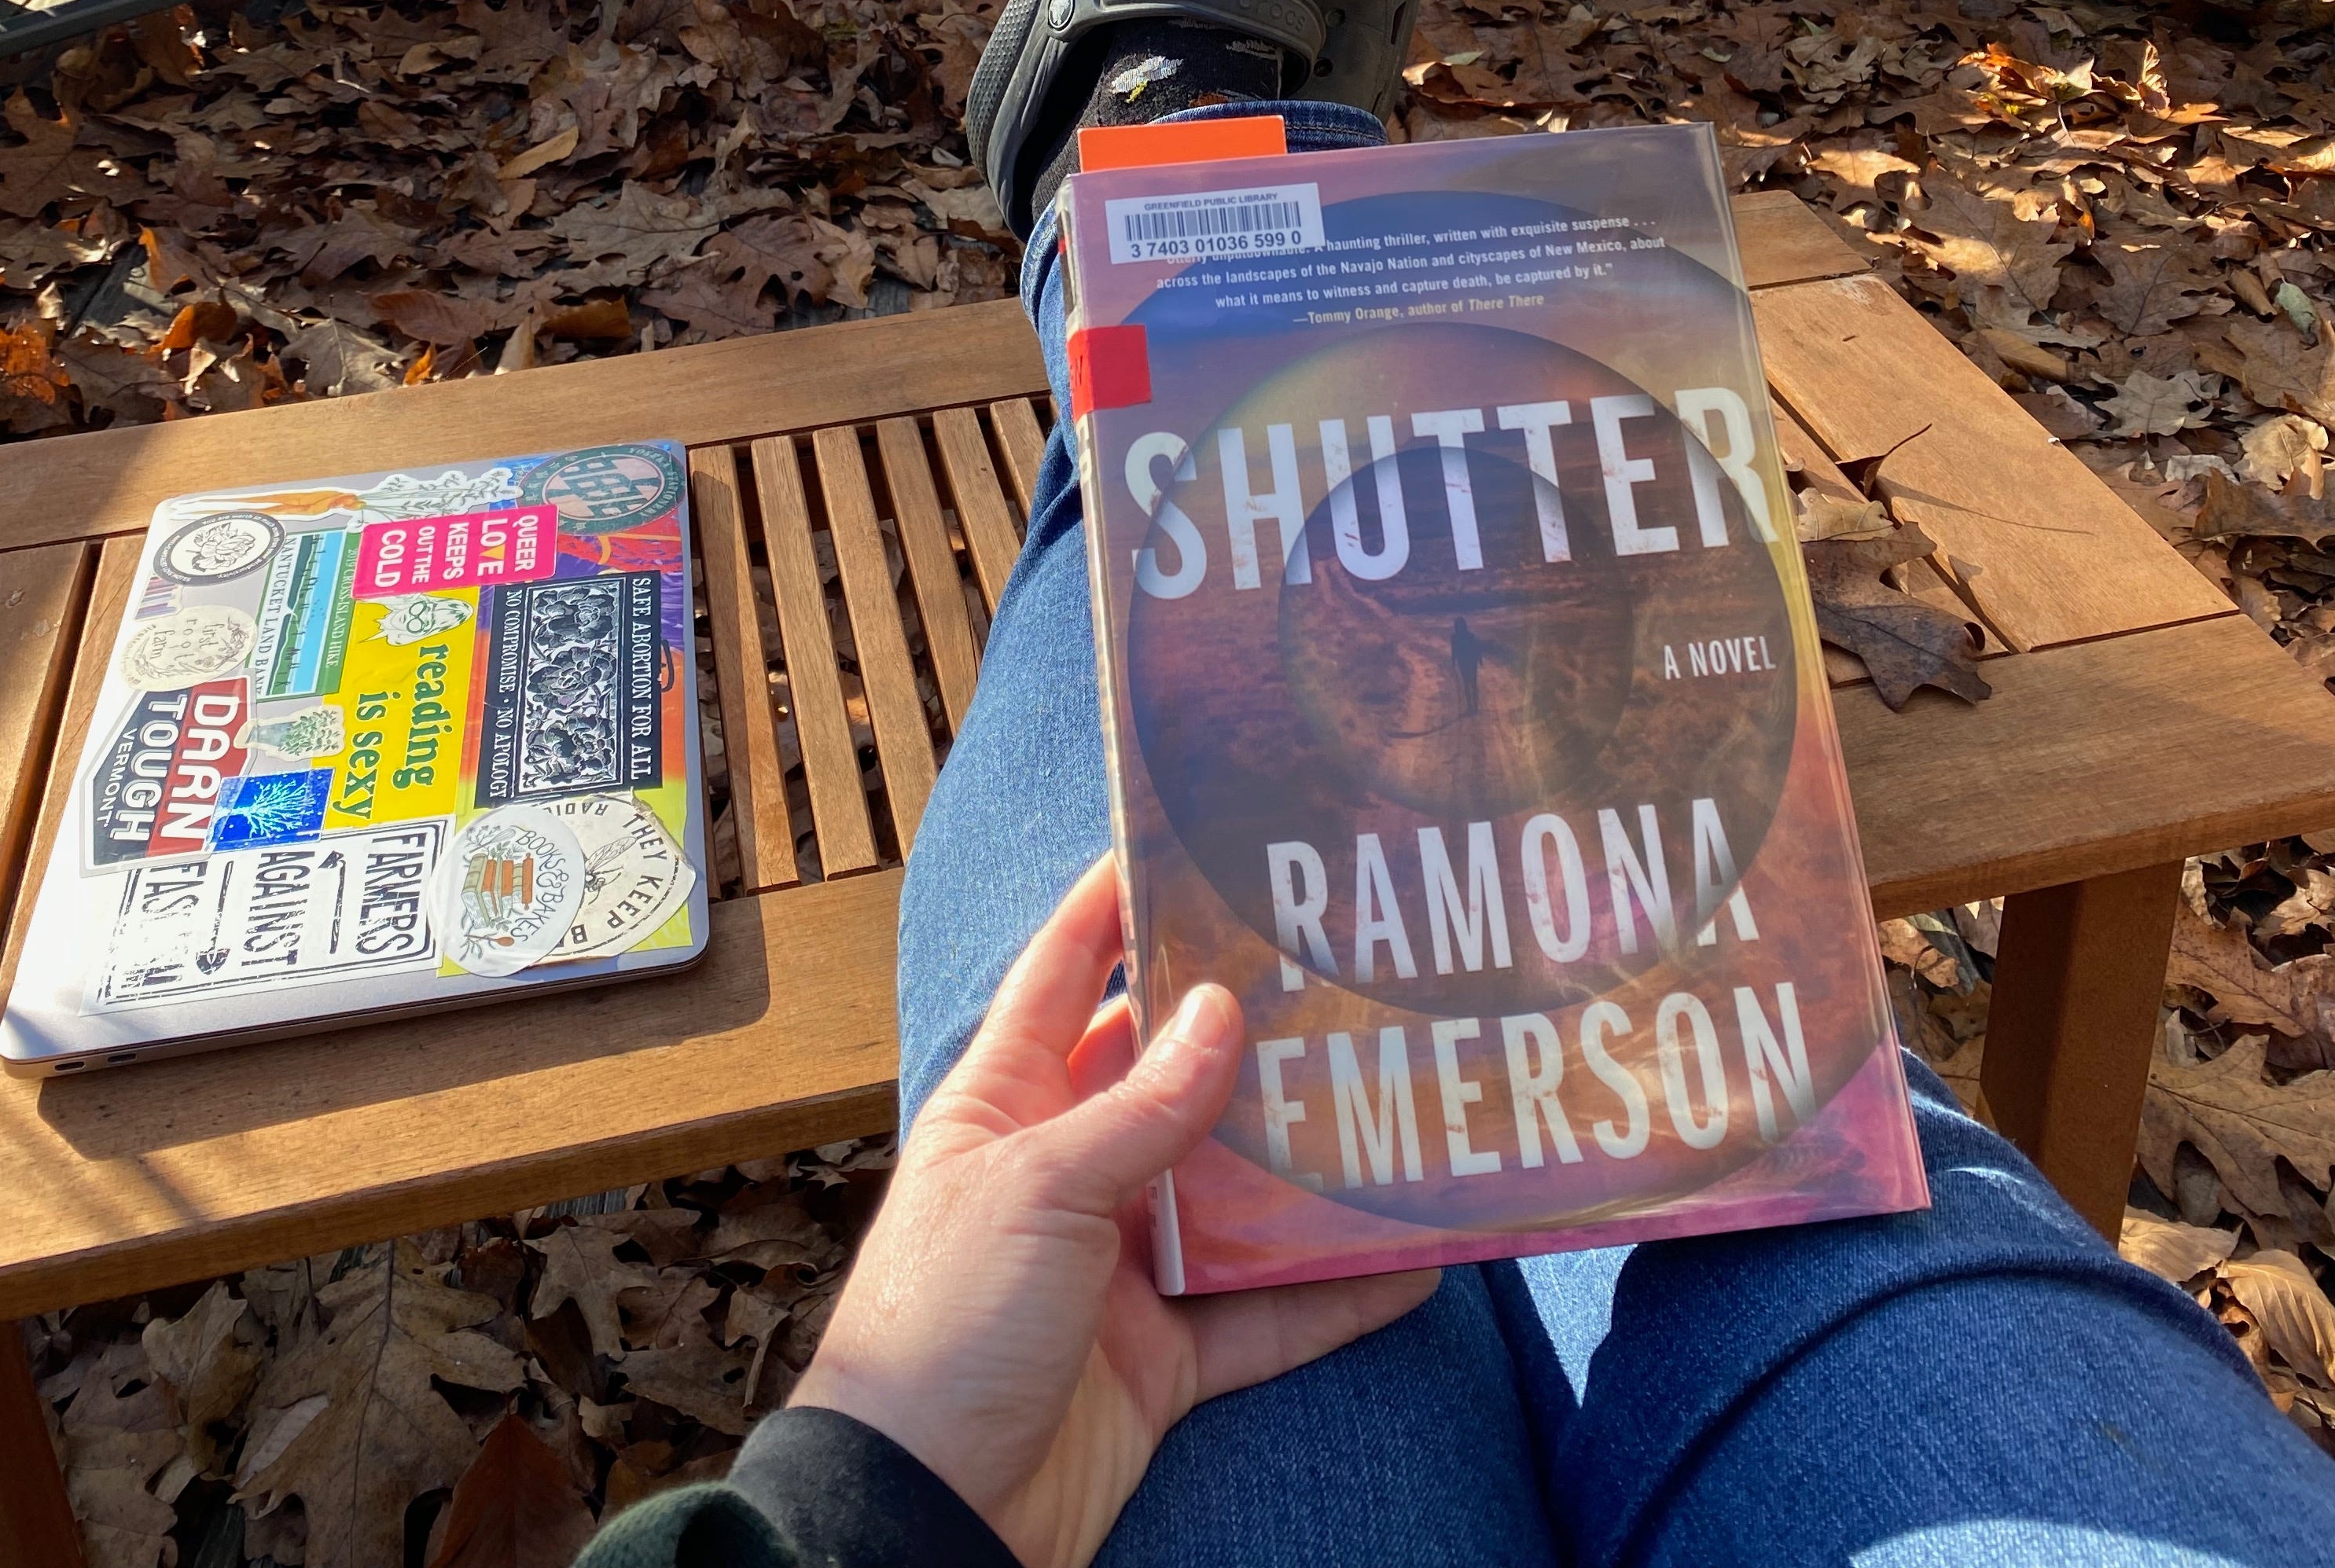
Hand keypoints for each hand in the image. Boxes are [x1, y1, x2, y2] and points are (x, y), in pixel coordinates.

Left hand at [791, 857, 1437, 1567]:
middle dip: (1243, 1031)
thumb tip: (1222, 1011)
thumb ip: (1139, 1110)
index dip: (1114, 901)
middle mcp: (1065, 1170)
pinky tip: (1409, 1258)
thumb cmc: (943, 1326)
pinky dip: (1331, 1292)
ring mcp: (1116, 1265)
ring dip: (1302, 1158)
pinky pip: (1262, 1313)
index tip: (1186, 835)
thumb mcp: (1038, 1190)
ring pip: (1229, 1191)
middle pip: (1167, 1077)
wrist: (925, 1515)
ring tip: (1397, 1097)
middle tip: (1338, 968)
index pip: (1065, 973)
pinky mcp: (1161, 1357)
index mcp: (1004, 1105)